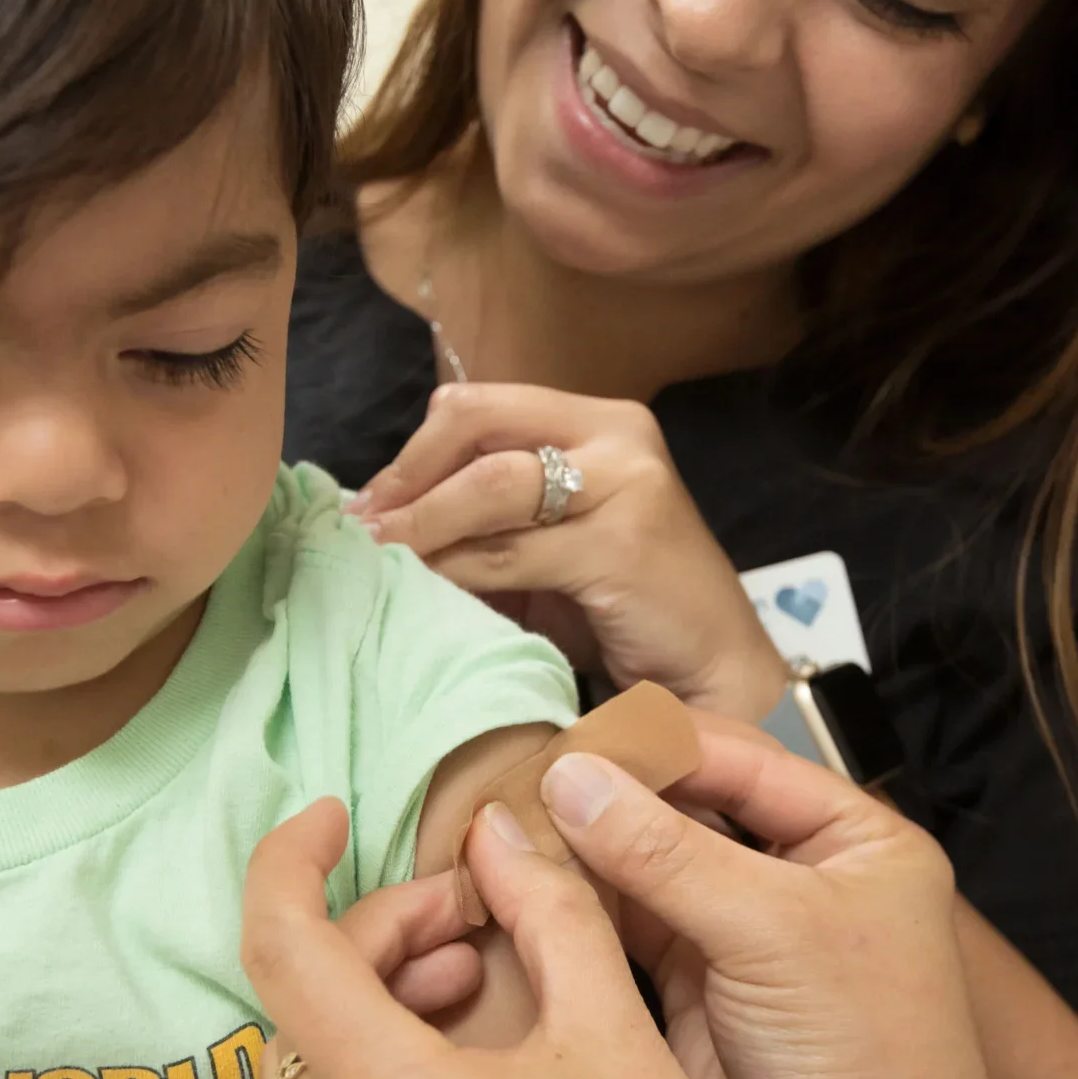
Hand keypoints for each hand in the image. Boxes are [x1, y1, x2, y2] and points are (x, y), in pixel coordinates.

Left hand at [241, 799, 848, 1078]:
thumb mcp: (617, 1037)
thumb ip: (548, 911)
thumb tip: (497, 832)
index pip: (281, 946)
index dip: (290, 860)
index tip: (331, 814)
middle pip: (300, 1003)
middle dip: (379, 931)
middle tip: (478, 916)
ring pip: (311, 1066)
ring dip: (377, 998)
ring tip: (482, 978)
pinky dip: (379, 1067)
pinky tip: (469, 1058)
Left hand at [351, 383, 789, 719]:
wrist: (714, 671)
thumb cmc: (627, 611)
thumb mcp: (552, 547)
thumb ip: (490, 519)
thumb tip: (383, 517)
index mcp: (600, 421)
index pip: (481, 406)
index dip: (414, 452)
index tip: (370, 502)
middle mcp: (618, 435)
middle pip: (477, 427)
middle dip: (407, 480)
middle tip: (363, 530)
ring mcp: (627, 484)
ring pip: (489, 487)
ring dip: (420, 527)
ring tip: (379, 559)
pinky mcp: (623, 543)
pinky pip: (509, 552)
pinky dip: (455, 570)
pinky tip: (426, 591)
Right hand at [540, 725, 1025, 1078]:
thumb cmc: (872, 1060)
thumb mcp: (775, 933)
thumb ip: (669, 853)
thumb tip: (572, 779)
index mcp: (848, 834)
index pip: (734, 757)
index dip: (649, 747)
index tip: (563, 742)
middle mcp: (789, 871)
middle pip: (679, 806)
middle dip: (601, 797)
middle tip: (512, 782)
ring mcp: (734, 931)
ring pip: (639, 866)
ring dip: (575, 851)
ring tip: (496, 829)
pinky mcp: (686, 988)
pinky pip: (617, 928)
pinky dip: (569, 909)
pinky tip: (512, 887)